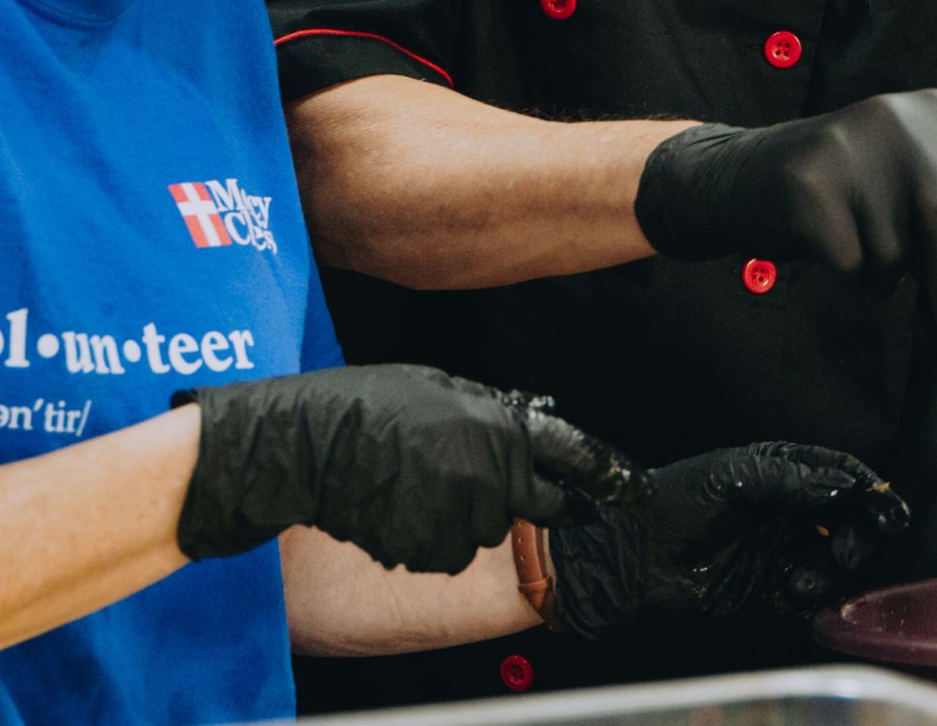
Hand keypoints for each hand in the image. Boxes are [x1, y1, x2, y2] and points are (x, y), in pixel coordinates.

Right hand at [173, 364, 637, 573]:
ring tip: (409, 482)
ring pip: (482, 531)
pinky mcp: (429, 549)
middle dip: (513, 497)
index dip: (605, 476)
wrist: (308, 445)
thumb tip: (523, 421)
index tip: (628, 491)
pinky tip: (392, 506)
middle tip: (464, 479)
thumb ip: (489, 411)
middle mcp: (491, 475)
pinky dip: (424, 537)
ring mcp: (461, 517)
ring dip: (459, 516)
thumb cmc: (369, 406)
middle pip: (531, 505)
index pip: (571, 457)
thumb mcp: (440, 386)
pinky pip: (442, 551)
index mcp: (500, 427)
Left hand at [548, 442, 911, 637]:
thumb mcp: (732, 476)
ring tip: (802, 575)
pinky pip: (808, 597)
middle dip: (858, 533)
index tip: (888, 508)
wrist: (630, 558)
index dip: (868, 489)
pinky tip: (787, 591)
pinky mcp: (768, 590)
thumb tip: (844, 486)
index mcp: (780, 473)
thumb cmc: (673, 502)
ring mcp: (779, 551)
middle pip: (848, 520)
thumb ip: (790, 479)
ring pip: (833, 561)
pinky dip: (808, 597)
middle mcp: (787, 511)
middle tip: (850, 545)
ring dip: (830, 569)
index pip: (840, 475)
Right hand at [636, 89, 936, 374]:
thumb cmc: (837, 197)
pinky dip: (841, 273)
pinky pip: (850, 262)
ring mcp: (850, 146)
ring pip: (895, 251)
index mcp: (934, 113)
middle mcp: (898, 119)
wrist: (734, 175)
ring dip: (880, 275)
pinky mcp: (809, 182)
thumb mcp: (901, 183)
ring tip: (850, 243)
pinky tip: (820, 241)